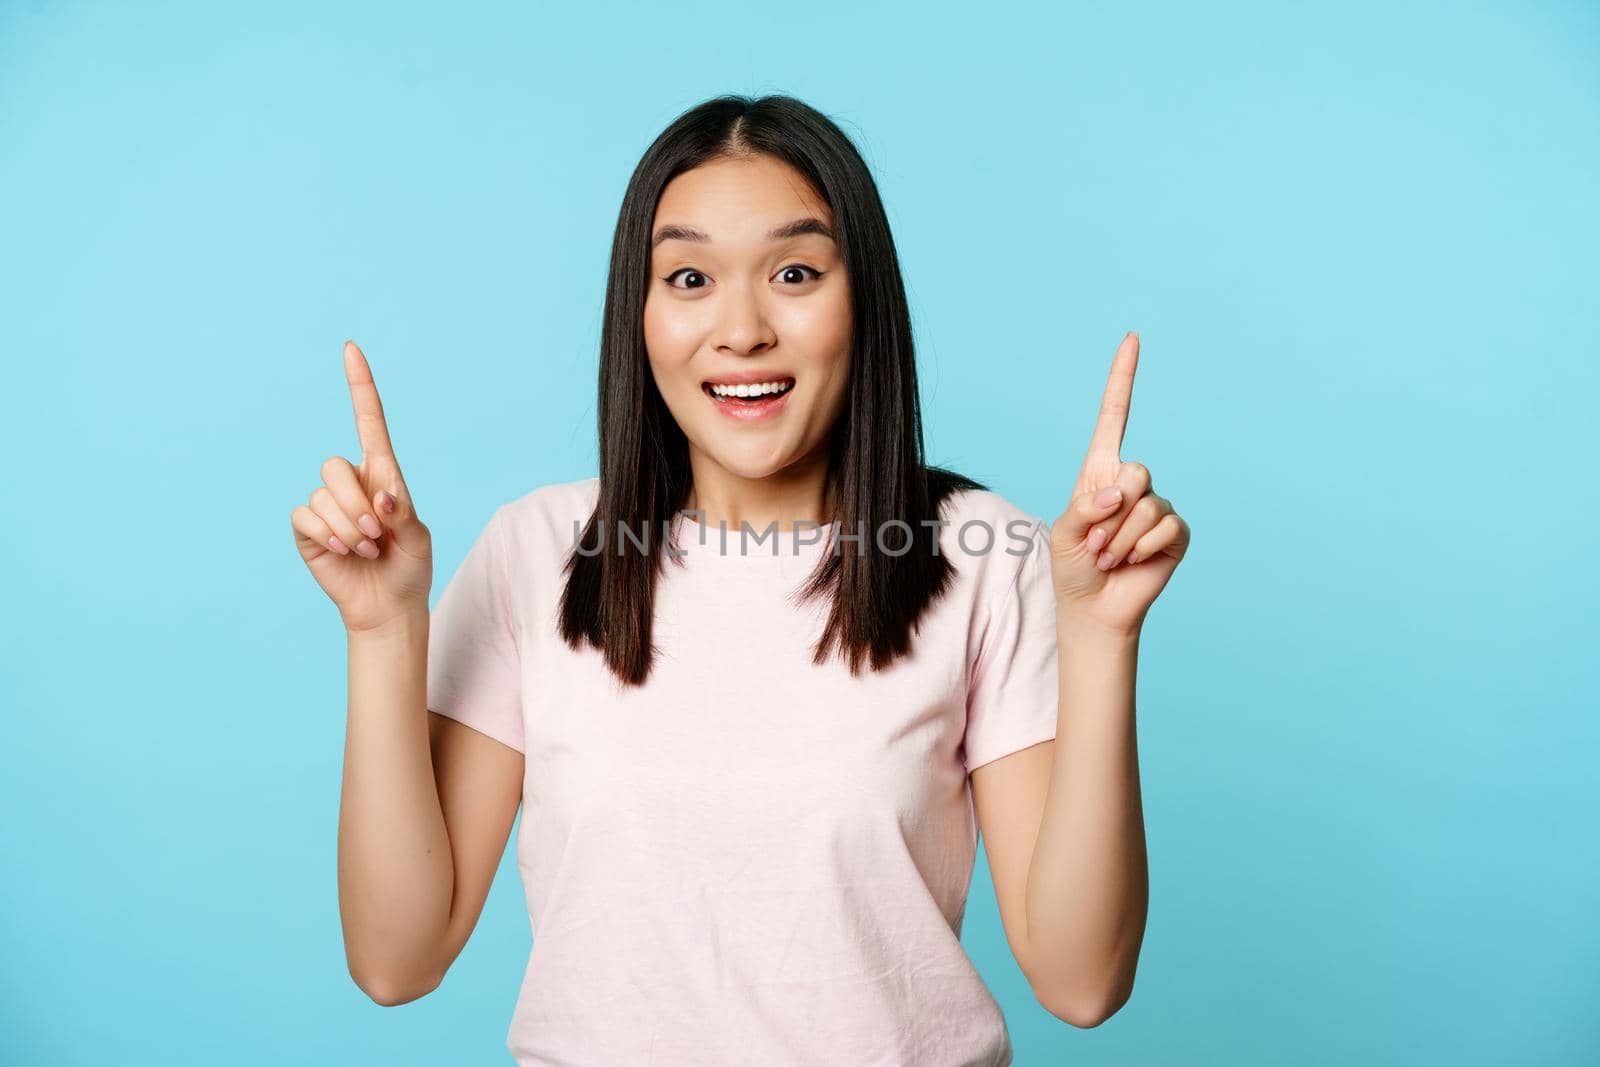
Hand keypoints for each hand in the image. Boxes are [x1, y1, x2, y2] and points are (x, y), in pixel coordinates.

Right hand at [289, 341, 432, 633]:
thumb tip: (382, 499)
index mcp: (383, 474)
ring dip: (349, 527)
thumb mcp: (418, 538)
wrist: (388, 606)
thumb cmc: (409, 567)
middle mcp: (351, 483)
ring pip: (323, 495)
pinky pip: (306, 516)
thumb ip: (403, 513)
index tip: (351, 349)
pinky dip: (329, 536)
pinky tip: (344, 552)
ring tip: (367, 549)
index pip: (369, 422)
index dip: (360, 387)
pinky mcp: (307, 528)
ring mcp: (326, 504)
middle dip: (358, 505)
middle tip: (379, 535)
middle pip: (335, 466)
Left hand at [1049, 332, 1189, 636]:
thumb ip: (1086, 506)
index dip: (1123, 379)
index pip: (1115, 416)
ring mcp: (1158, 506)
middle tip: (1097, 542)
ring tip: (1109, 557)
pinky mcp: (1176, 533)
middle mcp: (1132, 483)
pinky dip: (1142, 549)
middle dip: (1112, 513)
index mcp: (1100, 472)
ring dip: (1121, 539)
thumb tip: (1123, 493)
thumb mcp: (1065, 532)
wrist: (1094, 606)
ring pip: (1148, 506)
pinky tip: (1132, 563)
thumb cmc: (1074, 565)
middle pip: (1136, 471)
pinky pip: (1166, 528)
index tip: (1132, 338)